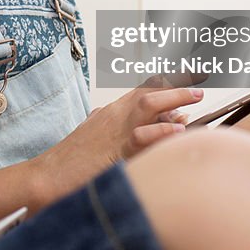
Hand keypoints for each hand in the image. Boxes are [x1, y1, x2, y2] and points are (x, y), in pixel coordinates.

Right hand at [31, 83, 203, 202]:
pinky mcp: (112, 152)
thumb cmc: (73, 162)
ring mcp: (114, 131)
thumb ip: (125, 130)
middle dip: (177, 81)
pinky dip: (160, 133)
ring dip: (173, 96)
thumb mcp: (99, 139)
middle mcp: (115, 115)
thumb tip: (162, 124)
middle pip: (149, 88)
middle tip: (203, 75)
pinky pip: (139, 138)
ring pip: (146, 103)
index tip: (192, 73)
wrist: (46, 176)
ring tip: (197, 94)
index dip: (169, 80)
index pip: (144, 88)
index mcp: (112, 112)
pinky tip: (178, 131)